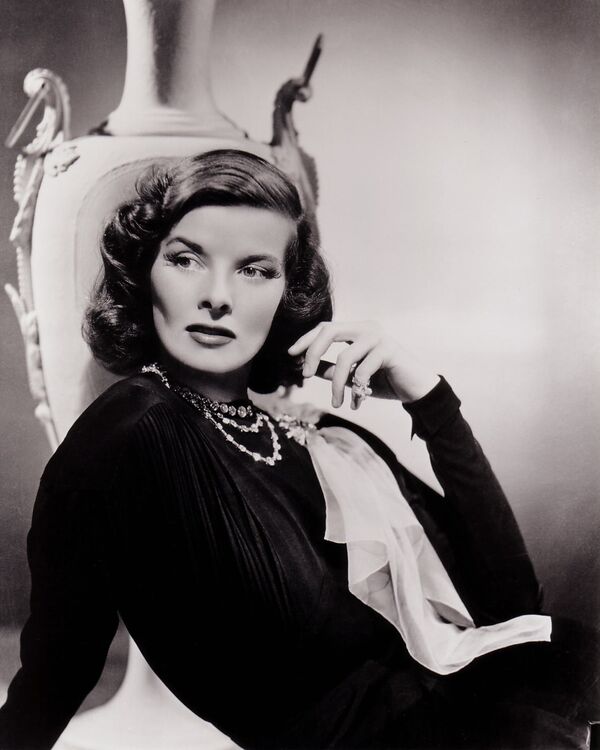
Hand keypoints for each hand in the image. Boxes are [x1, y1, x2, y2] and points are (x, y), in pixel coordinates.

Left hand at [288, 321, 439, 408]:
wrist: (416, 390)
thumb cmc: (384, 381)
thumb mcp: (352, 376)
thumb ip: (332, 369)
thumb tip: (307, 368)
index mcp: (356, 330)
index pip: (325, 327)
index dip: (306, 340)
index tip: (291, 354)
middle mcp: (366, 328)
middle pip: (330, 331)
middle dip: (313, 352)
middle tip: (306, 375)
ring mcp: (378, 337)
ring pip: (345, 358)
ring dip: (337, 385)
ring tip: (337, 404)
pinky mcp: (388, 350)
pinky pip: (362, 371)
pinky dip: (356, 390)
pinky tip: (358, 402)